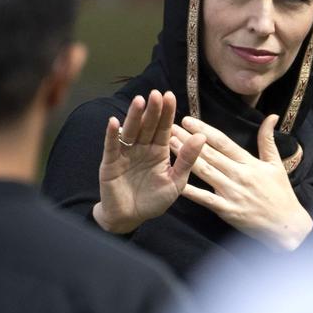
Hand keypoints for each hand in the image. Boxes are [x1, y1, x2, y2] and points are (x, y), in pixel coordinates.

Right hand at [92, 90, 204, 233]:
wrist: (131, 219)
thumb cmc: (154, 200)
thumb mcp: (176, 181)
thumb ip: (187, 159)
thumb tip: (201, 136)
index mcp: (159, 150)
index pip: (164, 127)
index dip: (167, 112)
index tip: (170, 96)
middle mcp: (142, 147)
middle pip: (148, 125)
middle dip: (152, 110)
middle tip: (156, 94)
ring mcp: (126, 153)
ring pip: (131, 131)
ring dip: (134, 116)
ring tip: (139, 101)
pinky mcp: (110, 163)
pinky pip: (112, 146)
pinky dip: (112, 135)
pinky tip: (114, 122)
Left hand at [170, 114, 312, 250]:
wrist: (286, 225)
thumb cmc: (281, 193)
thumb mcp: (276, 163)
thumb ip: (268, 139)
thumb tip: (272, 116)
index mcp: (248, 162)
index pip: (223, 142)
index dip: (204, 130)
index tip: (189, 120)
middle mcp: (238, 175)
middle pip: (209, 153)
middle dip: (188, 139)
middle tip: (170, 127)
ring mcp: (232, 192)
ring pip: (204, 171)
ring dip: (185, 156)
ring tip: (169, 144)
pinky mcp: (227, 210)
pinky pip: (205, 198)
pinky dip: (190, 190)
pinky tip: (176, 181)